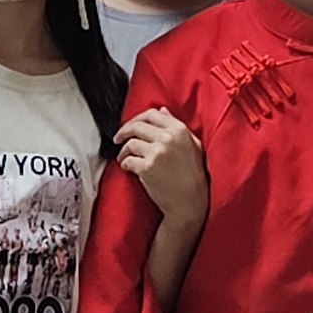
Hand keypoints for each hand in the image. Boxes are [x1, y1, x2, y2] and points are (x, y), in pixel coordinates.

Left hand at [115, 106, 209, 226]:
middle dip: (124, 131)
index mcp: (179, 130)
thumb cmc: (194, 175)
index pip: (152, 114)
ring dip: (123, 151)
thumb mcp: (193, 144)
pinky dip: (124, 164)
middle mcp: (167, 138)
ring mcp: (156, 153)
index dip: (137, 118)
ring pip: (130, 144)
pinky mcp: (146, 168)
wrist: (190, 201)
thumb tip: (163, 111)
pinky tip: (128, 168)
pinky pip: (128, 161)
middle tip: (118, 139)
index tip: (131, 125)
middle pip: (137, 126)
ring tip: (124, 157)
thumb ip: (177, 126)